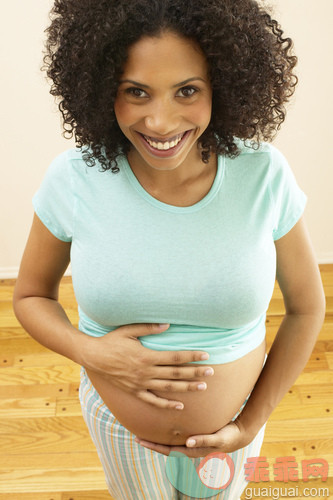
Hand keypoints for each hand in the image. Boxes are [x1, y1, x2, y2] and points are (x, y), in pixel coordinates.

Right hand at [80, 323, 213, 409]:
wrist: (93, 357)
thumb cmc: (111, 341)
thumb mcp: (129, 330)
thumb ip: (149, 327)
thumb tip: (167, 324)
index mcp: (147, 356)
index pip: (175, 357)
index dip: (192, 356)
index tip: (206, 355)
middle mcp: (146, 372)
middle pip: (176, 373)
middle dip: (195, 373)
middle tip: (211, 372)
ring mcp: (141, 384)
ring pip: (168, 387)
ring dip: (186, 388)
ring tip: (202, 387)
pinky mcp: (135, 391)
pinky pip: (153, 400)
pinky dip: (167, 404)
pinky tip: (179, 406)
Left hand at [135, 419, 255, 456]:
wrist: (239, 434)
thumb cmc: (228, 436)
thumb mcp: (218, 439)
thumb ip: (204, 440)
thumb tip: (187, 442)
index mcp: (192, 450)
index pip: (168, 450)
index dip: (153, 445)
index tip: (140, 440)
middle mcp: (189, 446)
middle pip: (165, 446)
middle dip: (151, 441)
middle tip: (136, 435)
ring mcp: (191, 441)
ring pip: (170, 440)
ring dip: (158, 436)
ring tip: (145, 428)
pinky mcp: (194, 433)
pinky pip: (177, 433)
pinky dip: (168, 430)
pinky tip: (162, 422)